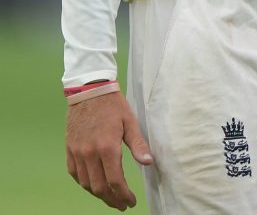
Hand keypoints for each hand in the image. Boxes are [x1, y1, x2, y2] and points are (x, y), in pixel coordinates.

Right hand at [66, 92, 152, 210]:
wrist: (89, 91)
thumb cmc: (113, 105)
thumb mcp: (130, 122)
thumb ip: (138, 144)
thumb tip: (149, 163)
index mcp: (107, 147)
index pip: (115, 181)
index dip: (123, 195)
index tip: (131, 202)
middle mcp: (90, 153)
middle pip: (99, 187)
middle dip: (112, 199)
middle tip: (122, 204)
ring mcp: (77, 152)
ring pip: (86, 183)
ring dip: (98, 194)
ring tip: (111, 197)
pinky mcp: (69, 150)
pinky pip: (75, 174)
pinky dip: (84, 183)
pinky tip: (94, 185)